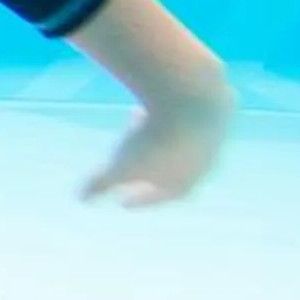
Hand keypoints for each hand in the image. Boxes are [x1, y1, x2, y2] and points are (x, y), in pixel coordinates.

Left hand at [82, 93, 230, 207]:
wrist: (195, 99)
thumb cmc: (153, 140)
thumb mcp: (120, 165)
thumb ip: (100, 184)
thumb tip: (81, 198)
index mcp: (184, 184)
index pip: (160, 198)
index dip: (140, 200)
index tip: (122, 201)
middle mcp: (205, 163)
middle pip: (174, 169)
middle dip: (149, 164)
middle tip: (130, 159)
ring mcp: (214, 136)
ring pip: (182, 139)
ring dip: (158, 133)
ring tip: (135, 118)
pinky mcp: (218, 109)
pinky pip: (190, 112)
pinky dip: (169, 111)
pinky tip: (155, 101)